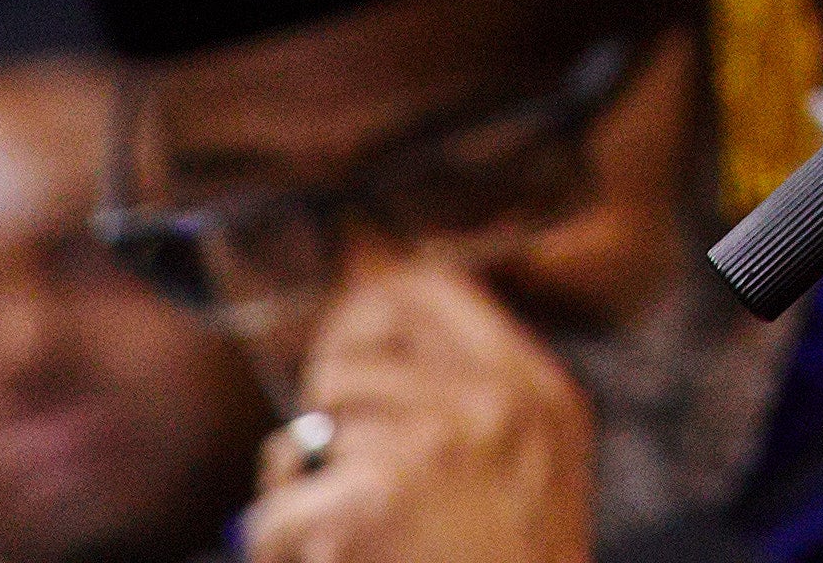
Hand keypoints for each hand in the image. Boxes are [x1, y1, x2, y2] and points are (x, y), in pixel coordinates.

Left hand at [244, 256, 594, 562]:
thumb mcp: (544, 468)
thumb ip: (486, 400)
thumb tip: (379, 325)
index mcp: (538, 389)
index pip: (433, 286)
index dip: (368, 306)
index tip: (343, 346)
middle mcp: (492, 400)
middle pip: (359, 342)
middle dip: (325, 389)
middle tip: (326, 443)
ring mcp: (432, 443)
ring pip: (310, 427)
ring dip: (303, 480)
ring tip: (331, 529)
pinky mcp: (368, 502)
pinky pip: (278, 506)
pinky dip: (278, 548)